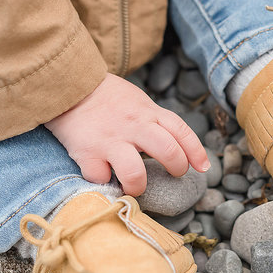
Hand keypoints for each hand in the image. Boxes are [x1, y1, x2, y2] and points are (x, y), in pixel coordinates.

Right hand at [44, 73, 210, 195]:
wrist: (69, 86)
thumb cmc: (106, 96)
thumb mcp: (137, 100)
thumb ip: (153, 120)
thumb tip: (174, 144)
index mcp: (147, 112)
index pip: (180, 131)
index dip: (196, 151)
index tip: (202, 168)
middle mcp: (133, 126)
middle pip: (167, 151)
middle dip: (176, 168)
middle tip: (173, 175)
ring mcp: (110, 140)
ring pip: (135, 172)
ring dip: (139, 186)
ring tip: (135, 186)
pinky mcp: (87, 153)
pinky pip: (100, 178)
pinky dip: (103, 182)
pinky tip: (102, 176)